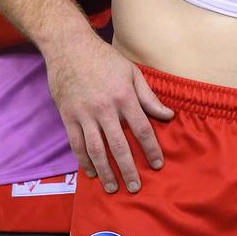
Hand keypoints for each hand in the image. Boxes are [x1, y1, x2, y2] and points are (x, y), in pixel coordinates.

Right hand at [46, 34, 173, 193]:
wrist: (70, 47)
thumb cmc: (105, 58)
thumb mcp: (132, 72)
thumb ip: (149, 96)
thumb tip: (168, 115)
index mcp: (124, 96)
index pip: (142, 129)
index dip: (151, 149)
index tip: (157, 165)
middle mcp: (105, 108)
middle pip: (119, 145)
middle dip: (129, 169)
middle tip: (136, 187)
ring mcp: (84, 114)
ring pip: (96, 150)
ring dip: (106, 171)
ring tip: (113, 187)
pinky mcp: (68, 116)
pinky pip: (77, 144)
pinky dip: (84, 161)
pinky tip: (92, 172)